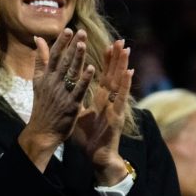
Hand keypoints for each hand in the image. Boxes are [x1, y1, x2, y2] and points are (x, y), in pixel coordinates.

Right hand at [18, 29, 94, 170]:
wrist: (42, 131)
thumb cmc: (42, 107)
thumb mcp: (37, 82)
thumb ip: (39, 61)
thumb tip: (37, 40)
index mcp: (45, 78)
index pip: (53, 57)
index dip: (61, 43)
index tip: (68, 30)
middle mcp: (53, 83)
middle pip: (63, 62)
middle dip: (72, 46)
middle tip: (80, 32)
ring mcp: (62, 94)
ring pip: (70, 73)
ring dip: (77, 58)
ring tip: (84, 44)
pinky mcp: (71, 104)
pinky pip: (78, 89)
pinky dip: (84, 79)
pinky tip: (91, 68)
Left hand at [71, 40, 134, 185]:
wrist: (95, 154)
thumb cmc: (87, 135)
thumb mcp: (78, 112)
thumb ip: (75, 98)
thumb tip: (66, 89)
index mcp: (100, 98)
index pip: (104, 75)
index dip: (106, 61)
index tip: (107, 45)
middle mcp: (110, 100)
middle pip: (114, 75)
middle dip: (117, 58)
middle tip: (120, 40)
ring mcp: (115, 106)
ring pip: (120, 83)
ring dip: (123, 66)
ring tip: (126, 50)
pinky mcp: (118, 115)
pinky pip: (122, 98)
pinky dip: (126, 85)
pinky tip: (129, 72)